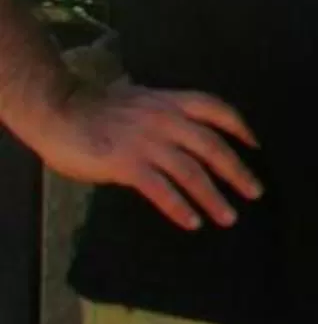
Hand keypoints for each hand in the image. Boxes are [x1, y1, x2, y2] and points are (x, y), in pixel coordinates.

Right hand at [37, 78, 261, 231]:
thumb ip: (161, 116)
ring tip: (228, 217)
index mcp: (168, 102)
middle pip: (212, 146)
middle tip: (254, 192)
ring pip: (192, 172)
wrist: (57, 110)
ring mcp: (147, 141)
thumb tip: (179, 138)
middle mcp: (164, 119)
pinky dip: (180, 207)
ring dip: (213, 197)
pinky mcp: (127, 164)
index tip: (254, 145)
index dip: (239, 126)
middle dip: (237, 171)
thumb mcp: (137, 102)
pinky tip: (192, 222)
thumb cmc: (92, 109)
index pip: (214, 108)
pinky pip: (161, 190)